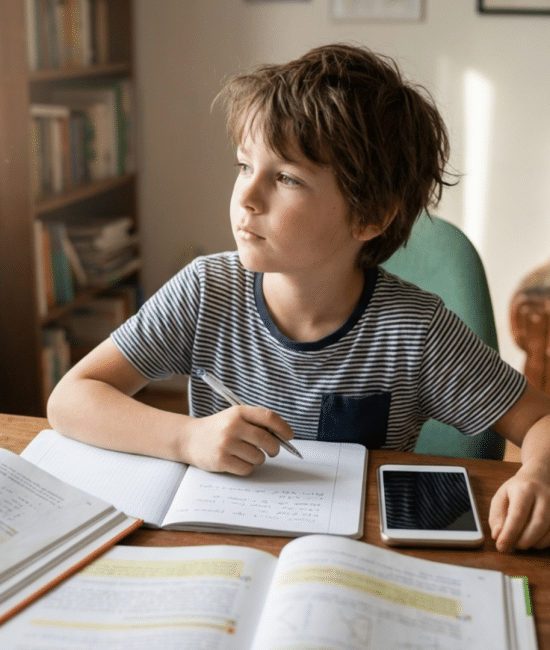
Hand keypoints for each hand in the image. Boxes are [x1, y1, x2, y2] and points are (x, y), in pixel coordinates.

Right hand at [180, 405, 294, 474]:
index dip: (283, 428)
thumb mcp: (235, 417)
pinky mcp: (221, 460)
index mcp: (239, 412)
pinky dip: (247, 467)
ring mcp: (226, 443)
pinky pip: (247, 469)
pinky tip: (237, 461)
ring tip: (246, 454)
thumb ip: (256, 422)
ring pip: (259, 457)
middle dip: (274, 448)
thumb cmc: (219, 428)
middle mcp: (233, 426)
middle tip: (272, 451)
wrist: (190, 438)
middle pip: (267, 440)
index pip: (269, 417)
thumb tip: (283, 437)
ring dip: (258, 459)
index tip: (289, 436)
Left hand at [489, 463, 549, 551]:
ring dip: (534, 543)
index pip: (518, 514)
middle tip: (513, 546)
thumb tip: (497, 535)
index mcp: (525, 489)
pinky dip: (545, 542)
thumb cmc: (518, 489)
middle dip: (524, 540)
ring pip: (549, 531)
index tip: (501, 546)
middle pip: (538, 524)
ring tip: (522, 542)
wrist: (540, 476)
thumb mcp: (501, 496)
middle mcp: (545, 496)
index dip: (509, 533)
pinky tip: (535, 540)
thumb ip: (497, 516)